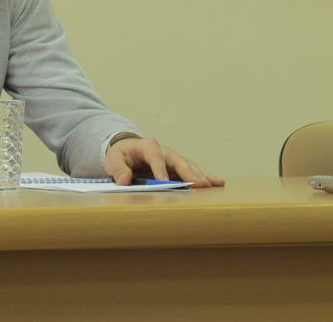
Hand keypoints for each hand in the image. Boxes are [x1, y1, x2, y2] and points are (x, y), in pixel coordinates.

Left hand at [104, 137, 224, 187]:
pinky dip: (205, 176)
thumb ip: (118, 169)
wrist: (126, 151)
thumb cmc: (120, 156)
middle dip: (188, 172)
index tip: (164, 182)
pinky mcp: (178, 167)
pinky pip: (193, 171)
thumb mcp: (113, 160)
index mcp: (146, 146)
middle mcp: (164, 151)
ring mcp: (173, 159)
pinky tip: (219, 183)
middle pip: (178, 160)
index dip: (159, 169)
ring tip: (212, 185)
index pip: (154, 156)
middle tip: (199, 184)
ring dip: (200, 175)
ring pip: (189, 166)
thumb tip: (124, 180)